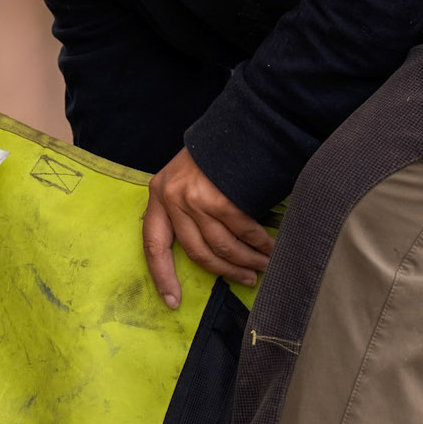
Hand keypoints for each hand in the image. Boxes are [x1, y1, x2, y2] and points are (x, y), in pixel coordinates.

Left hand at [142, 148, 272, 307]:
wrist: (237, 121)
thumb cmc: (212, 153)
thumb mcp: (185, 178)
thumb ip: (185, 209)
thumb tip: (206, 250)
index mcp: (158, 195)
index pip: (152, 244)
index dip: (162, 276)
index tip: (172, 301)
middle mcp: (172, 198)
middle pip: (196, 251)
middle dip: (224, 271)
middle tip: (246, 280)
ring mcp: (195, 198)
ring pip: (221, 245)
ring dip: (245, 261)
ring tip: (261, 267)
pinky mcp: (220, 197)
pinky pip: (242, 231)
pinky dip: (259, 243)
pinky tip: (270, 249)